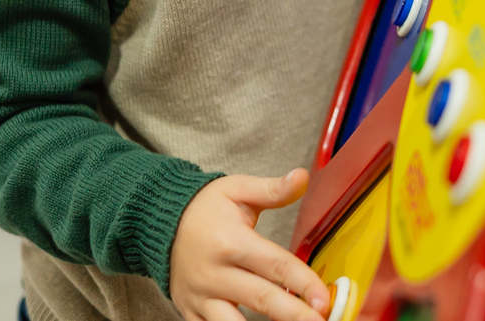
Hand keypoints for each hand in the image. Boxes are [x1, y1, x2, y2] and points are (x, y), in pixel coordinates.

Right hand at [170, 171, 329, 320]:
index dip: (303, 283)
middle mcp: (214, 273)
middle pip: (261, 298)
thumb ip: (272, 189)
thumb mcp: (238, 189)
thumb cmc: (205, 207)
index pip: (274, 265)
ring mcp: (200, 296)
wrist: (159, 222)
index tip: (324, 299)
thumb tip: (302, 176)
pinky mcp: (190, 311)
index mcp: (231, 241)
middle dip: (294, 314)